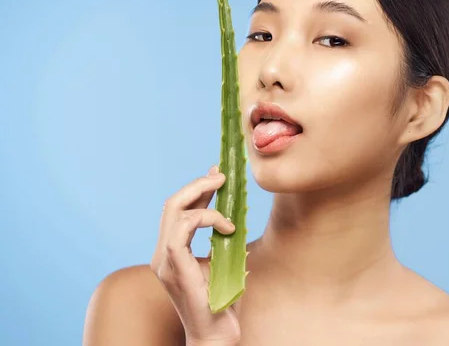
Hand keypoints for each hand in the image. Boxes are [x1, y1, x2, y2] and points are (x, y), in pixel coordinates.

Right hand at [150, 165, 240, 344]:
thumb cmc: (221, 300)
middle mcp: (162, 253)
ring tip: (225, 193)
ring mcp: (164, 261)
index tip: (216, 174)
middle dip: (197, 184)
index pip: (177, 210)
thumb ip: (219, 238)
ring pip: (173, 212)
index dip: (196, 188)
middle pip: (171, 204)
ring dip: (202, 196)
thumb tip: (230, 212)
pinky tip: (226, 226)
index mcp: (171, 251)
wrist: (216, 334)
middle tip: (220, 174)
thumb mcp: (222, 259)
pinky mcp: (174, 268)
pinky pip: (181, 232)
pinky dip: (205, 220)